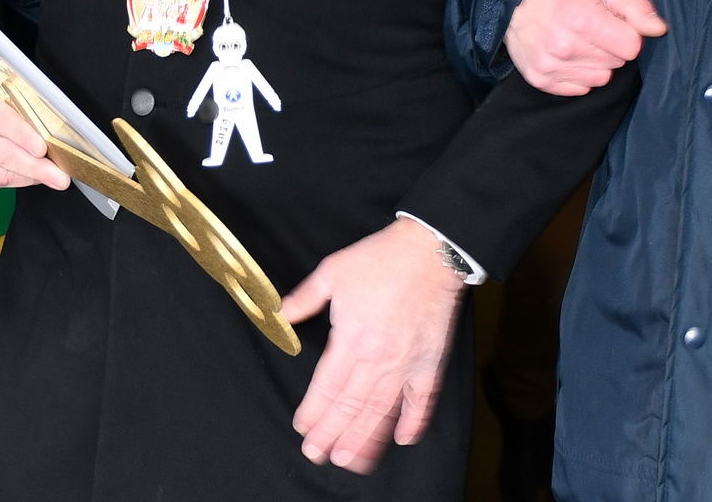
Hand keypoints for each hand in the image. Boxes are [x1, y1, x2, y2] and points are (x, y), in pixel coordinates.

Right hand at [0, 78, 68, 191]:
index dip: (21, 136)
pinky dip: (14, 181)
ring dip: (27, 177)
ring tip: (51, 177)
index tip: (42, 149)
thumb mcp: (6, 87)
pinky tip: (30, 177)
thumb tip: (55, 132)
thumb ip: (26, 105)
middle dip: (33, 167)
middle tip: (58, 177)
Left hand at [280, 219, 465, 473]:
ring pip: (382, 412)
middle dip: (332, 434)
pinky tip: (403, 440)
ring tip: (351, 461)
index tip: (303, 428)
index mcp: (351, 338)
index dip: (314, 411)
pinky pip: (423, 400)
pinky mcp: (431, 363)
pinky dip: (414, 422)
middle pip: (351, 407)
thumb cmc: (380, 259)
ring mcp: (406, 364)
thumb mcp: (333, 271)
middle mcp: (378, 358)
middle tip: (318, 455)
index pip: (327, 386)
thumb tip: (280, 314)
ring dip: (365, 439)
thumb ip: (305, 298)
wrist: (430, 252)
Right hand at [506, 0, 665, 95]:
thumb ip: (636, 6)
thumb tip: (659, 29)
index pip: (632, 47)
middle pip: (617, 63)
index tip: (611, 23)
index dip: (626, 34)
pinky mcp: (541, 79)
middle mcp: (565, 46)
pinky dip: (578, 74)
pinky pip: (580, 88)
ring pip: (601, 78)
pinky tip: (566, 55)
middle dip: (610, 47)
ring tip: (578, 41)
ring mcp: (551, 65)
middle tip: (591, 29)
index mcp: (583, 19)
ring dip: (595, 62)